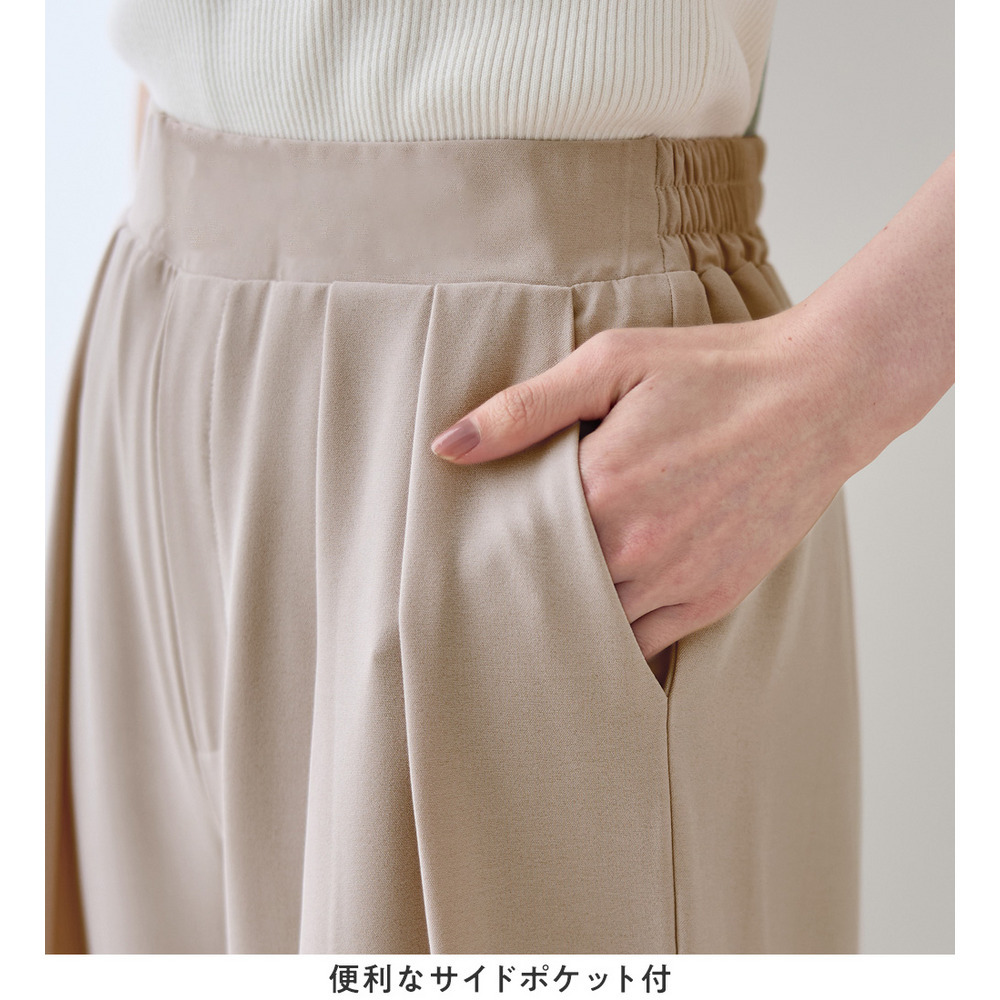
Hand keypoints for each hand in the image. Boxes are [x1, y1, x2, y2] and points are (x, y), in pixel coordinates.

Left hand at [429, 312, 856, 658]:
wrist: (818, 396)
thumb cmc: (712, 370)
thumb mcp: (612, 363)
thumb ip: (526, 408)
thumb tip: (448, 446)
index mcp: (600, 485)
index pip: (514, 539)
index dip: (491, 544)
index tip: (470, 547)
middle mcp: (634, 545)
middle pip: (547, 592)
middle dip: (520, 590)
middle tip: (488, 593)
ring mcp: (677, 579)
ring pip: (593, 629)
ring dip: (564, 622)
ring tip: (536, 614)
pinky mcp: (712, 598)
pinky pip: (644, 645)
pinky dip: (614, 642)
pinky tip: (593, 631)